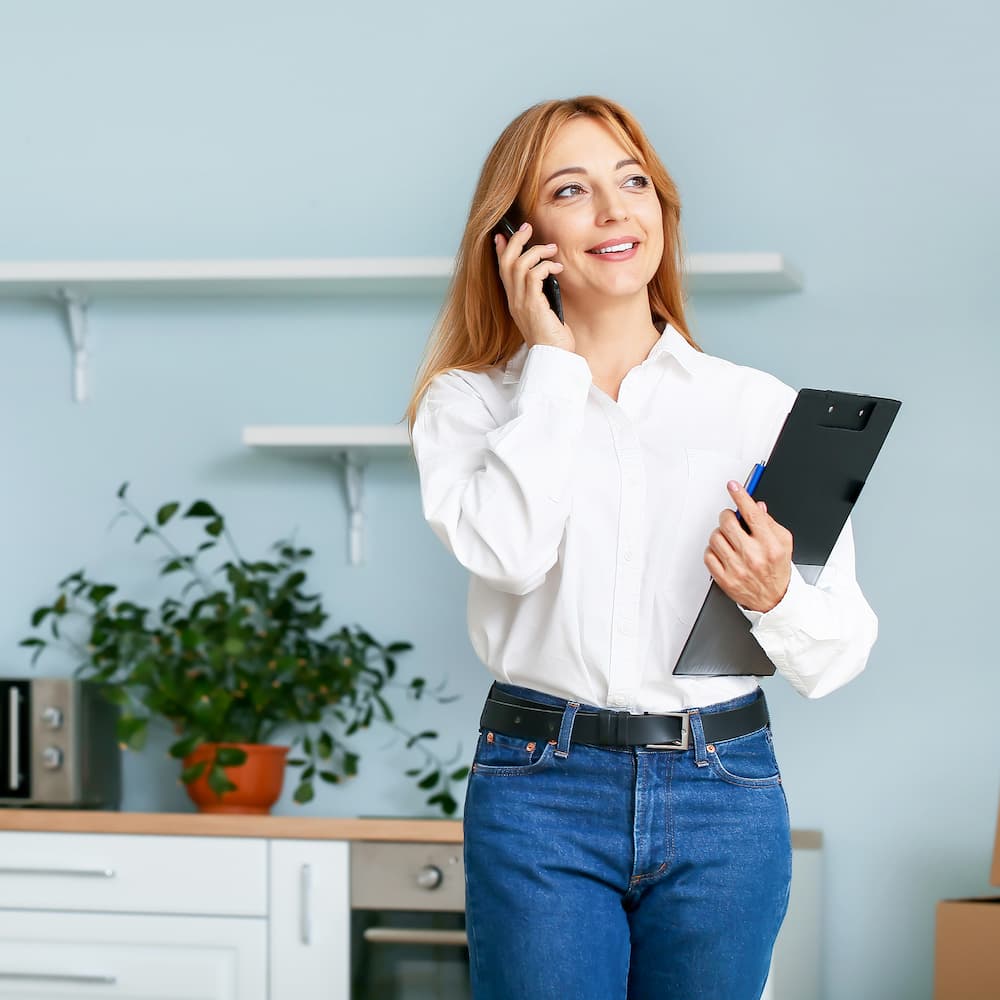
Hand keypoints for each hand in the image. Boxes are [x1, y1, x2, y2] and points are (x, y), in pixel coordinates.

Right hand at [495, 222, 574, 352]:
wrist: (553, 356)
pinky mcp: (532, 304)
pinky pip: (534, 275)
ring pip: (519, 264)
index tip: (502, 235)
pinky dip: (546, 265)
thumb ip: (541, 293)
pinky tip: (557, 267)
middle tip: (527, 227)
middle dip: (516, 240)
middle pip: (507, 262)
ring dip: (536, 251)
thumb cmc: (553, 336)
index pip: (502, 270)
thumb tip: (547, 273)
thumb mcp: (544, 310)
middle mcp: (514, 300)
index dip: (500, 251)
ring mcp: (521, 302)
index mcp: (514, 300)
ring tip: (552, 248)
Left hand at [704, 480, 792, 612]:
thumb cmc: (778, 569)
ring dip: (720, 534)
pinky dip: (713, 550)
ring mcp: (737, 568)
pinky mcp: (724, 579)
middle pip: (728, 522)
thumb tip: (757, 506)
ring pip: (715, 537)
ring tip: (729, 539)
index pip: (752, 514)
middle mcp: (753, 556)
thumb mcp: (784, 543)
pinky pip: (708, 555)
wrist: (775, 600)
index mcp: (770, 544)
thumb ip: (770, 523)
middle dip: (727, 516)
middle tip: (731, 519)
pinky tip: (723, 552)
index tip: (733, 486)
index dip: (740, 496)